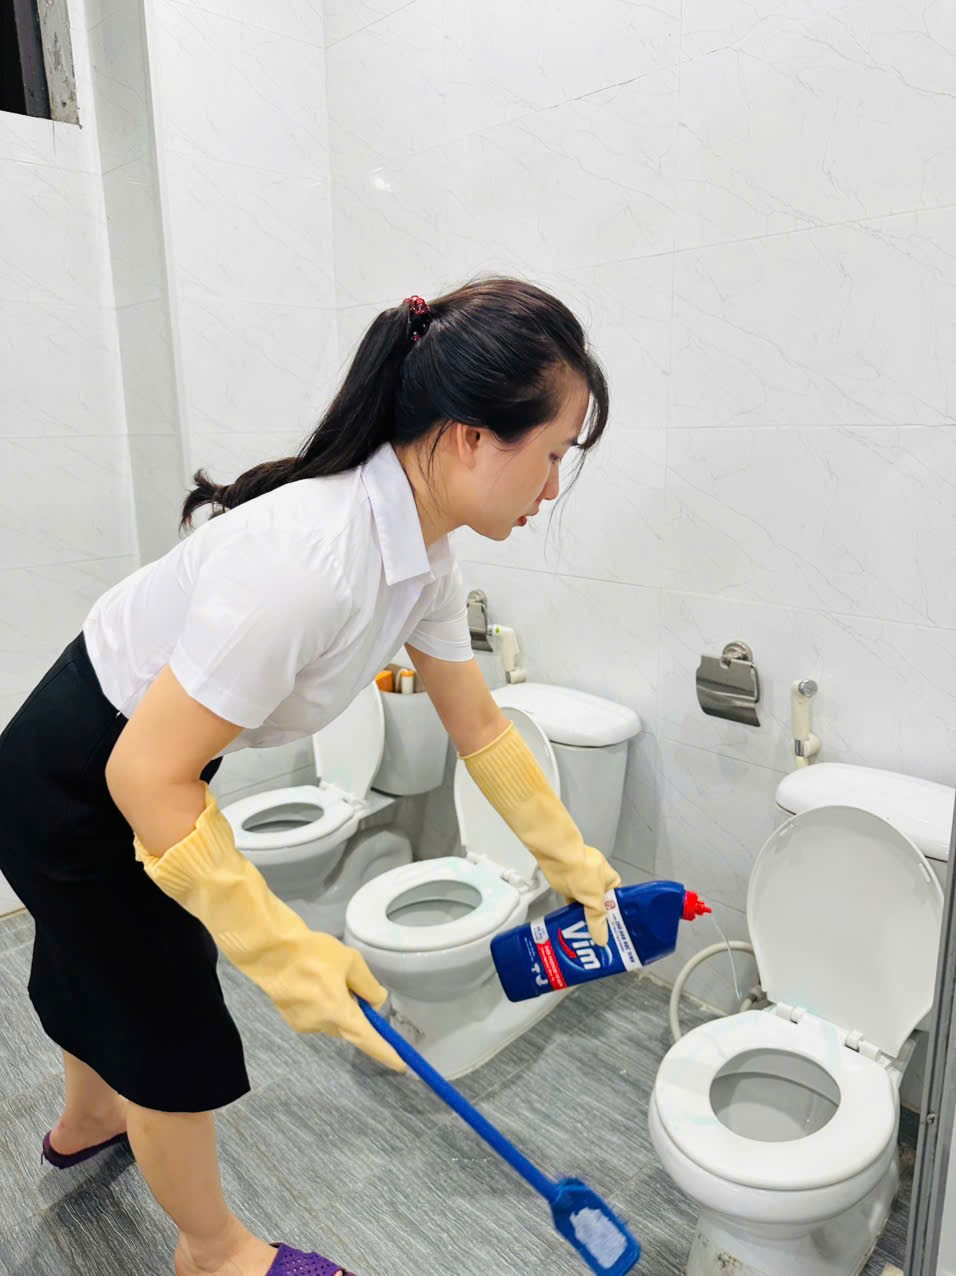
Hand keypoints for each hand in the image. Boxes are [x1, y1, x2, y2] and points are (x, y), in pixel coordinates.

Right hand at [270, 931, 406, 1072]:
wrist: (270, 950)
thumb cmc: (312, 953)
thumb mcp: (350, 962)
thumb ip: (367, 985)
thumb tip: (376, 1002)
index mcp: (338, 1013)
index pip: (367, 1039)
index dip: (385, 1052)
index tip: (401, 1064)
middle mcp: (321, 1025)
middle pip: (350, 1027)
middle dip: (357, 1012)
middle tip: (352, 983)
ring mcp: (303, 1025)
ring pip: (332, 1020)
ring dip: (338, 1006)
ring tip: (327, 975)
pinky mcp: (291, 1019)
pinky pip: (317, 1016)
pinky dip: (323, 1004)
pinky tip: (312, 982)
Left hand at [539, 844, 621, 947]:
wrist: (557, 856)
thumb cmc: (581, 869)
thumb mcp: (594, 898)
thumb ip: (597, 919)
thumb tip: (602, 938)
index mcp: (611, 881)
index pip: (616, 903)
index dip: (615, 918)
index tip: (613, 933)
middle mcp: (598, 882)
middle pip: (599, 906)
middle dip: (597, 921)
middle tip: (597, 940)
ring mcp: (582, 884)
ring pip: (584, 905)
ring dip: (582, 917)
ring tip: (583, 936)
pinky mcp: (568, 886)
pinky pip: (572, 903)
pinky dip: (571, 912)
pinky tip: (570, 924)